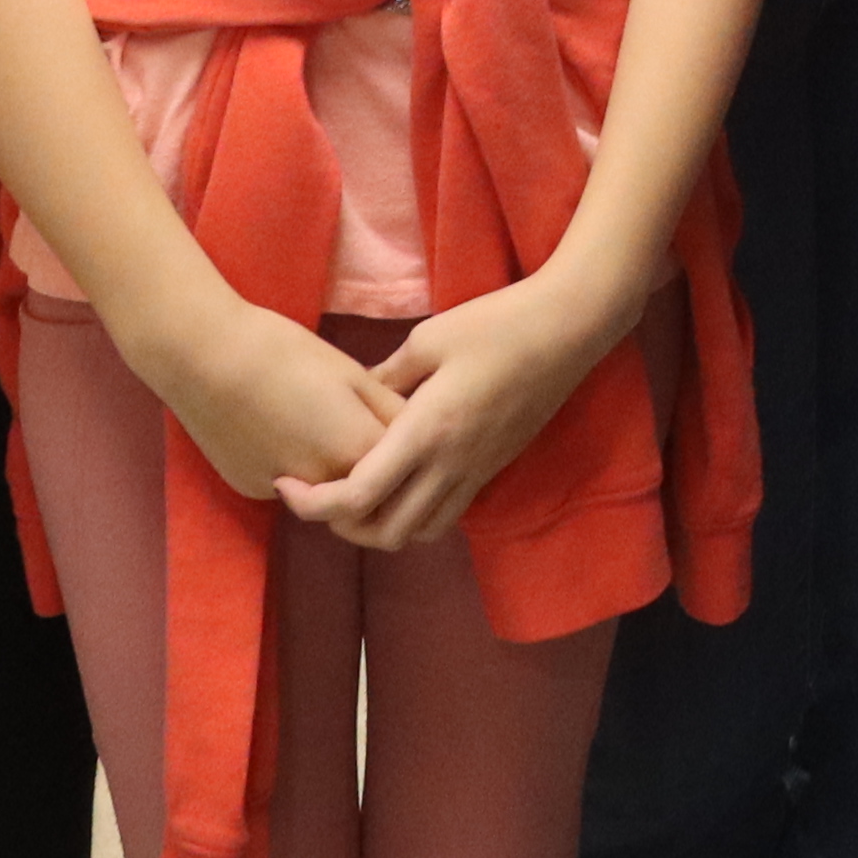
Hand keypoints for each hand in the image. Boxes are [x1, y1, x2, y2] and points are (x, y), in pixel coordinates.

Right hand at [122, 290, 401, 506]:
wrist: (204, 359)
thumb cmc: (284, 353)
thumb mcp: (351, 373)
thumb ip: (387, 410)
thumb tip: (415, 427)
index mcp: (357, 451)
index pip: (405, 471)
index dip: (410, 449)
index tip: (407, 428)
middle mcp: (325, 485)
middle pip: (366, 495)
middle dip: (377, 476)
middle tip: (372, 438)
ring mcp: (284, 494)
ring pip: (327, 498)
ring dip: (338, 477)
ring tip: (328, 429)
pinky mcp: (252, 489)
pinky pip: (291, 488)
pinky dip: (299, 470)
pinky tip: (284, 430)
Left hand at [284, 271, 629, 552]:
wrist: (569, 328)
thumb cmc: (498, 324)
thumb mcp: (430, 338)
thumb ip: (388, 374)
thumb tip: (357, 393)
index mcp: (426, 431)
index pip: (357, 496)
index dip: (313, 503)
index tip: (288, 483)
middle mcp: (450, 464)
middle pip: (384, 533)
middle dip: (342, 526)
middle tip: (321, 494)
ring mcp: (477, 470)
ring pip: (420, 533)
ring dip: (382, 526)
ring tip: (362, 495)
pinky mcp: (496, 467)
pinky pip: (449, 515)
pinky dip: (418, 515)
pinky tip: (407, 483)